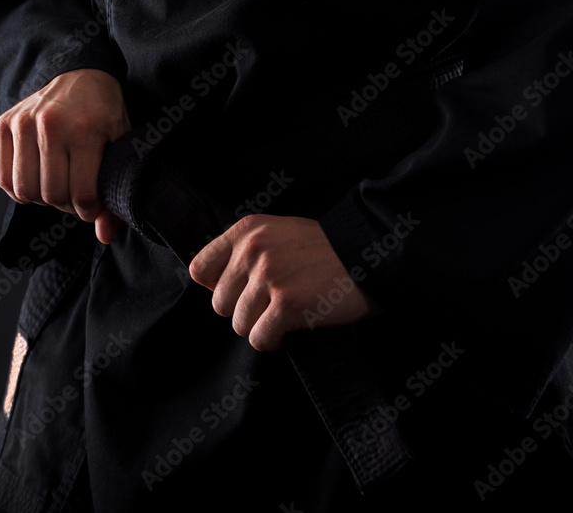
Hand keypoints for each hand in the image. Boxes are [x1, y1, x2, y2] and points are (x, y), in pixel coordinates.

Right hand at [0, 68, 129, 243]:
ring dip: (42, 199)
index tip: (93, 204)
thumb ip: (116, 191)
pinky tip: (36, 181)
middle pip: (52, 196)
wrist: (81, 74)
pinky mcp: (5, 123)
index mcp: (86, 130)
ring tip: (56, 186)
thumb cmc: (105, 114)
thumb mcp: (122, 147)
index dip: (88, 211)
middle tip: (75, 195)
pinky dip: (19, 190)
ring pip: (25, 190)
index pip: (81, 195)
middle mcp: (52, 125)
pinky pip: (3, 177)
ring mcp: (24, 122)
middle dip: (66, 205)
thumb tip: (104, 235)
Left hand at [188, 215, 380, 350]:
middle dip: (245, 311)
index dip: (217, 288)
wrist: (372, 255)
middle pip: (220, 304)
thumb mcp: (279, 233)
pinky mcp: (287, 304)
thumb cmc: (326, 249)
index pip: (200, 270)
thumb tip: (214, 286)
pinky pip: (260, 338)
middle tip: (273, 305)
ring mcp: (269, 276)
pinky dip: (274, 341)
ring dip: (262, 327)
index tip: (240, 292)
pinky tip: (292, 329)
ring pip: (239, 325)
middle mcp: (253, 250)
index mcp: (247, 231)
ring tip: (286, 315)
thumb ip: (246, 251)